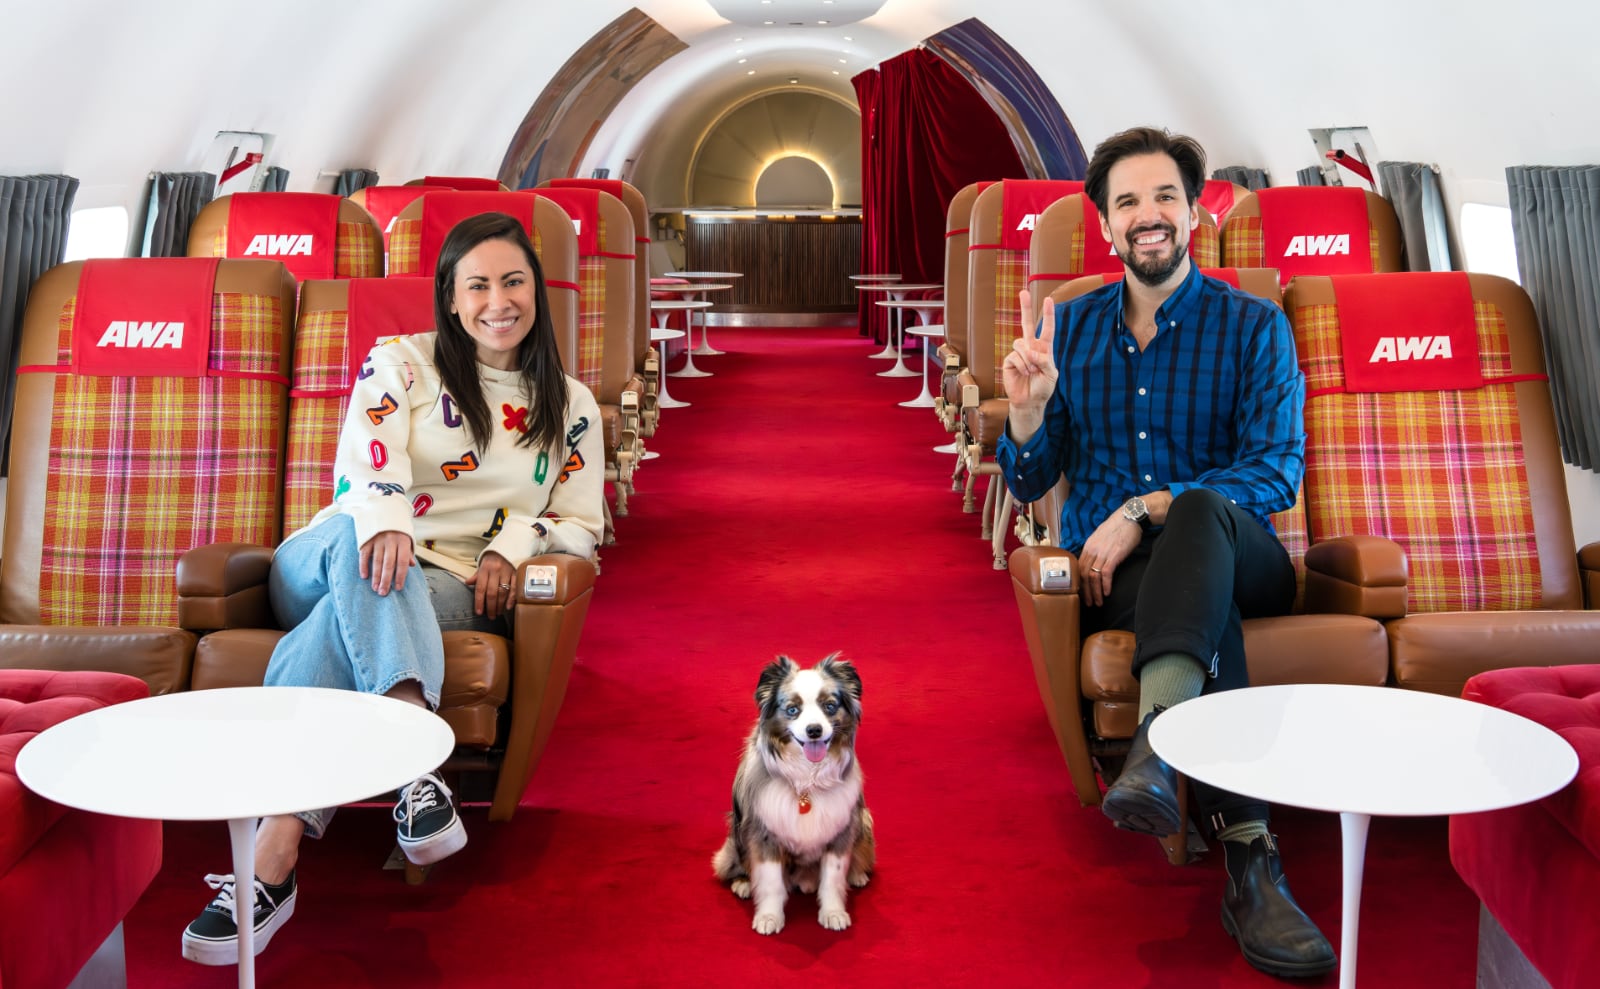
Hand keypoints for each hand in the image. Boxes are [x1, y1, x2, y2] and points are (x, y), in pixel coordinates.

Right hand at [359, 531, 414, 595]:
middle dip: (386, 580)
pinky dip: (363, 565)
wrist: (384, 510)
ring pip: (377, 561)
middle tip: (384, 593)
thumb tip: (411, 565)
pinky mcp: (366, 539)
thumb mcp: (407, 538)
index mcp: (403, 541)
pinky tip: (364, 576)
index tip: (398, 588)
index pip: (403, 561)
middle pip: (389, 563)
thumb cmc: (398, 529)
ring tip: (376, 588)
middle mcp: (391, 540)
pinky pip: (364, 554)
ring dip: (376, 576)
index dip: (400, 576)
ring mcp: (377, 539)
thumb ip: (408, 552)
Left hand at [467, 551, 517, 620]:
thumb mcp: (482, 564)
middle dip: (490, 607)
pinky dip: (512, 598)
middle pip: (492, 593)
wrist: (508, 545)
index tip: (479, 612)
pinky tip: (508, 607)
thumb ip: (477, 575)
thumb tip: (467, 583)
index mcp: (485, 568)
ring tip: (498, 613)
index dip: (479, 601)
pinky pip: (515, 588)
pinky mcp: (517, 573)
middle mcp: (495, 570)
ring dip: (500, 605)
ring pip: (503, 592)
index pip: (480, 588)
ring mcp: (507, 572)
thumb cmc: (492, 557)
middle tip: (491, 616)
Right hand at [1002, 291, 1058, 434]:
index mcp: (1044, 349)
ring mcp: (1019, 354)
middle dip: (1025, 308)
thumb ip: (1045, 360)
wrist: (1030, 401)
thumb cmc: (1043, 388)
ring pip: (1021, 344)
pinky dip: (1022, 365)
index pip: (1047, 329)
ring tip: (1031, 371)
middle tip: (1023, 292)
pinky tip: (1024, 373)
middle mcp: (1031, 348)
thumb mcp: (1051, 374)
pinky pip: (1015, 355)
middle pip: (1027, 324)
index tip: (1049, 299)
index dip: (1048, 315)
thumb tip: (1032, 351)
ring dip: (1028, 358)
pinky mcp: (1009, 361)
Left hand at [1076, 512, 1143, 607]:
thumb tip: (1094, 561)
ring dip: (1095, 592)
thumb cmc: (1119, 526)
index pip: (1078, 568)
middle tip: (1088, 603)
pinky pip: (1106, 573)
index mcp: (1088, 546)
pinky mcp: (1114, 555)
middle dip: (1085, 592)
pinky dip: (1105, 585)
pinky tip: (1107, 593)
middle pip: (1083, 575)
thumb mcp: (1101, 537)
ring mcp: (1102, 553)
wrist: (1130, 516)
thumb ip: (1096, 549)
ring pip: (1093, 577)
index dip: (1079, 583)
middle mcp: (1092, 550)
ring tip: (1098, 602)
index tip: (1081, 593)